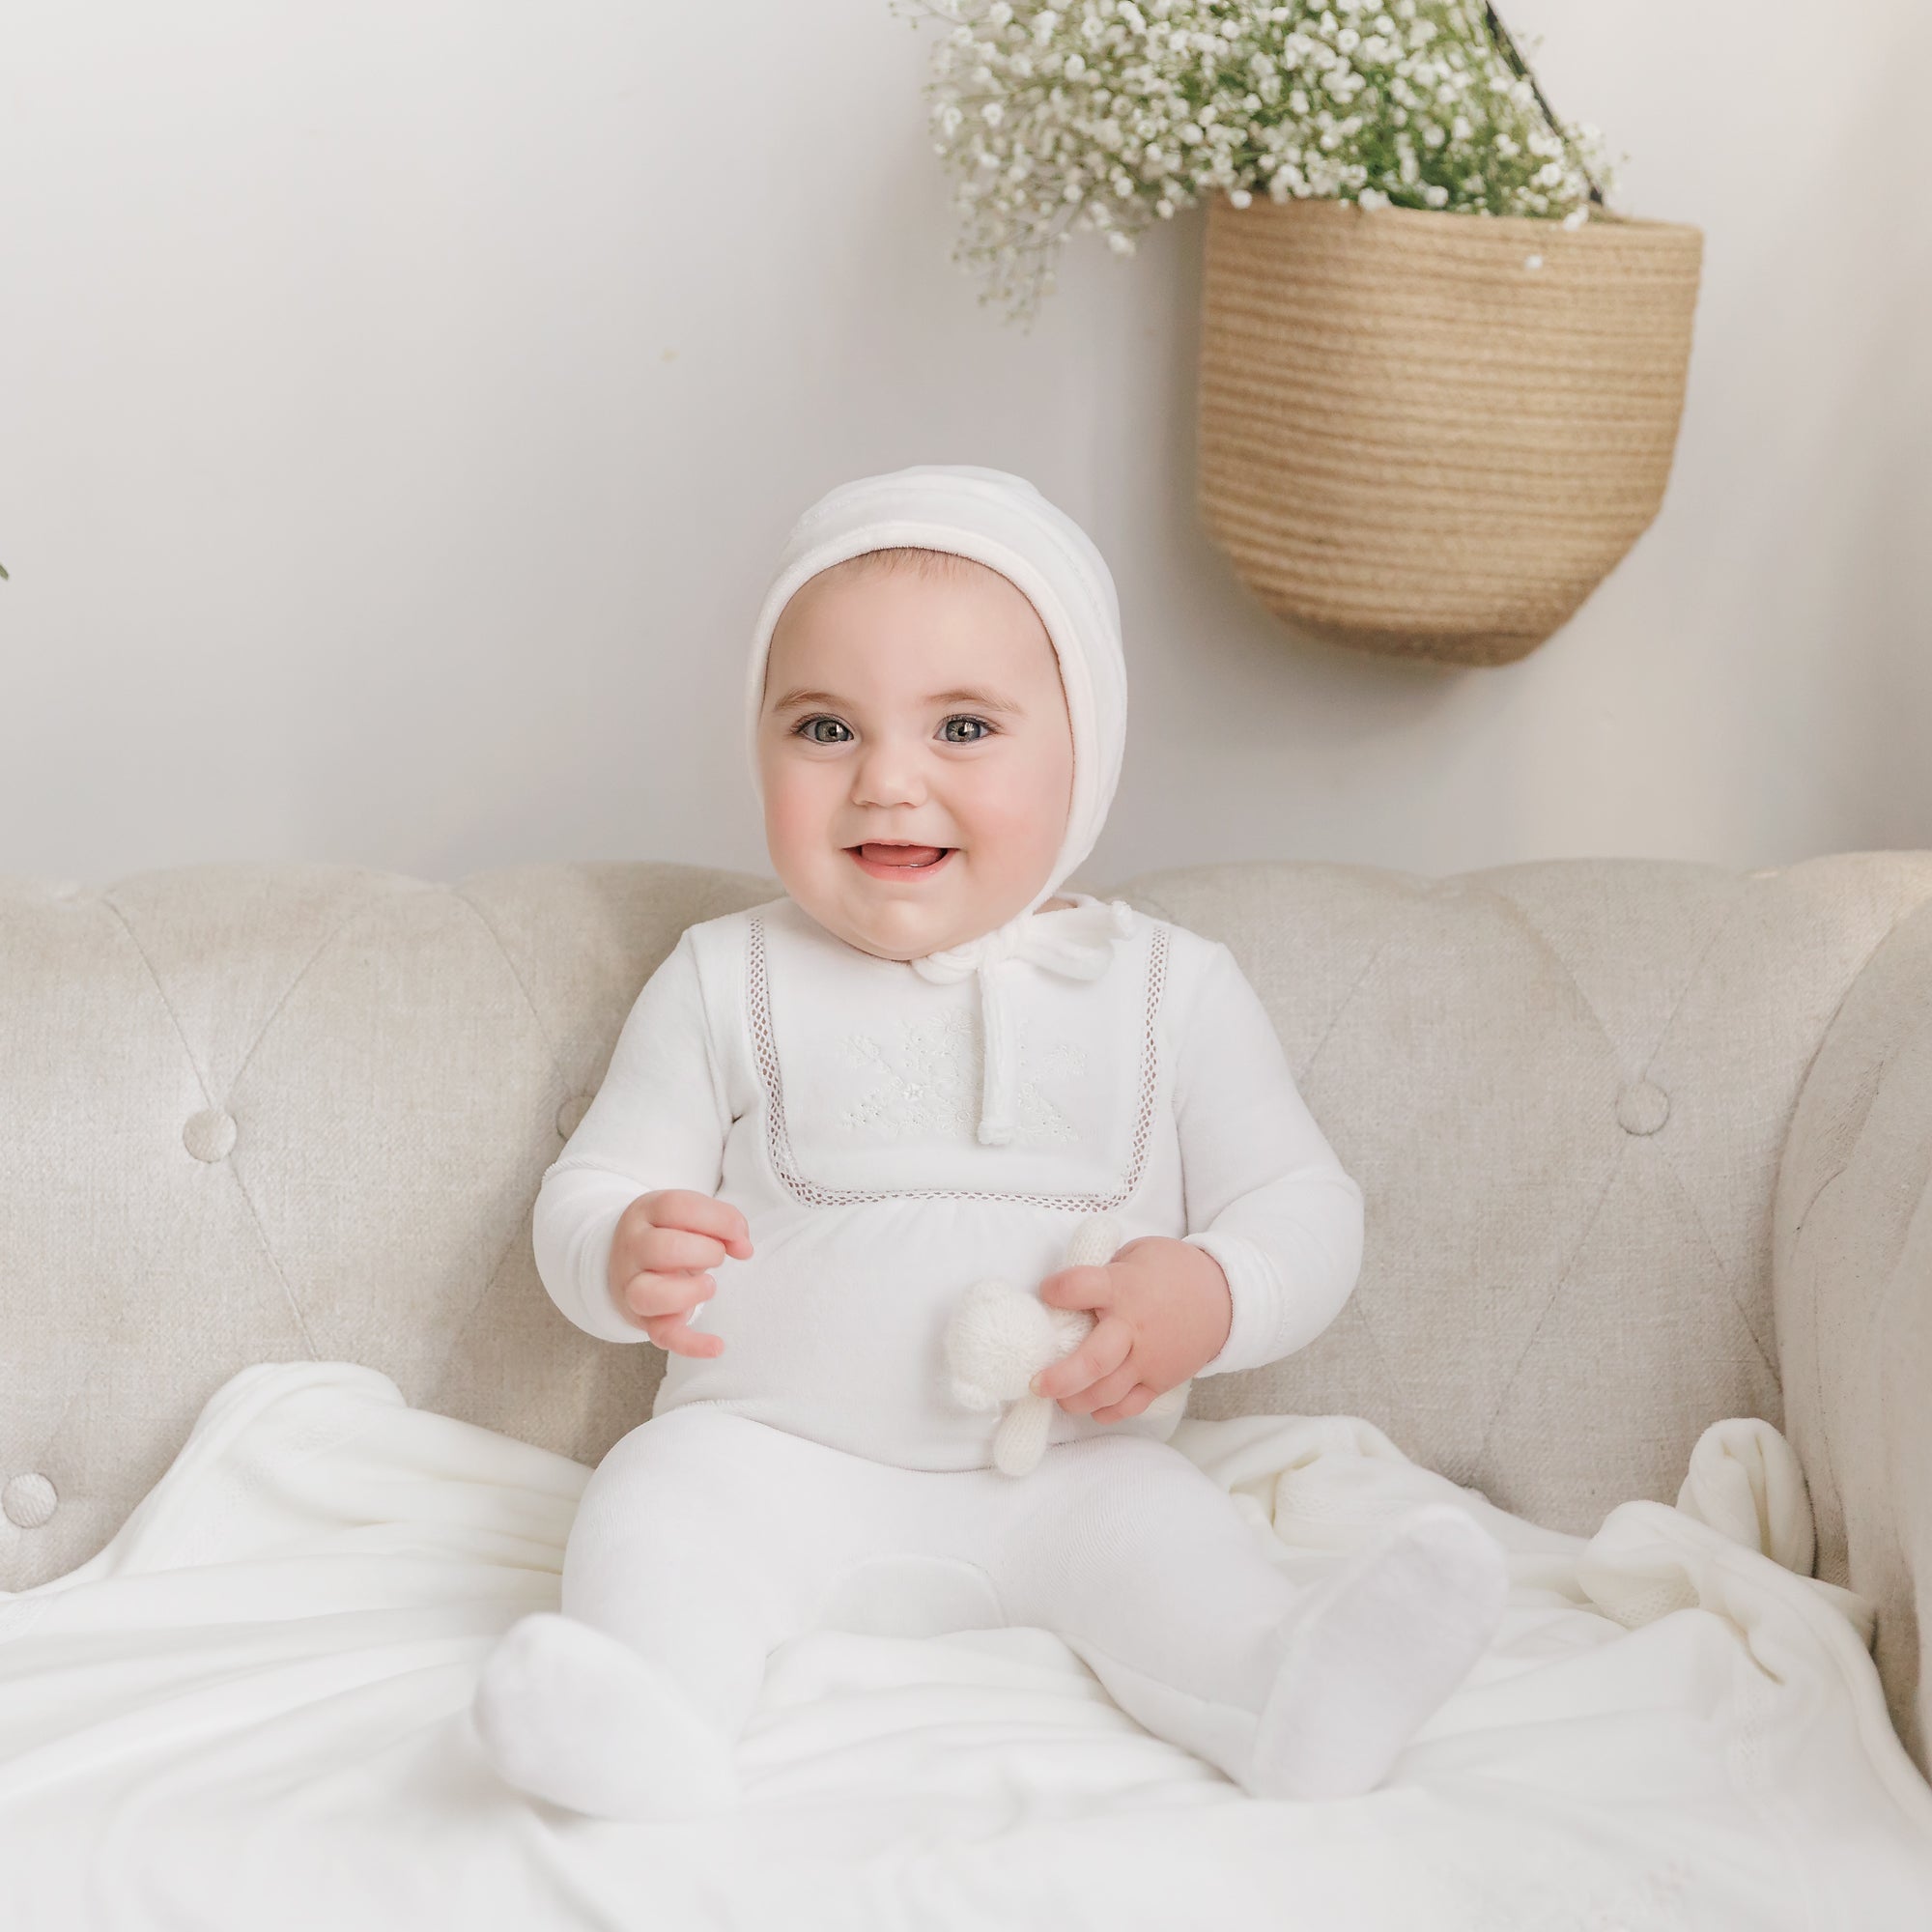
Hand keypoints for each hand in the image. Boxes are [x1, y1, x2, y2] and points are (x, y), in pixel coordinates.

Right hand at [607, 1189, 752, 1356]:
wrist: (626, 1261)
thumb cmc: (670, 1234)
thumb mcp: (689, 1216)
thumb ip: (722, 1223)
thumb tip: (745, 1248)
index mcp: (645, 1213)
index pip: (676, 1207)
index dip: (717, 1219)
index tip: (739, 1234)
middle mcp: (633, 1248)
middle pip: (662, 1249)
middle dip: (705, 1252)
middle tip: (718, 1256)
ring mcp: (632, 1286)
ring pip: (649, 1295)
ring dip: (689, 1292)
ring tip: (708, 1285)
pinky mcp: (643, 1319)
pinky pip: (661, 1336)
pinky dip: (692, 1344)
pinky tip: (718, 1345)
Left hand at [1030, 1236, 1232, 1421]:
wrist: (1225, 1297)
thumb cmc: (1171, 1271)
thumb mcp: (1135, 1256)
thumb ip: (1103, 1273)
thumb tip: (1066, 1293)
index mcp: (1123, 1288)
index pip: (1081, 1288)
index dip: (1057, 1290)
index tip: (1047, 1291)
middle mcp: (1134, 1328)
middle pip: (1094, 1361)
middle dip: (1060, 1377)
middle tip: (1036, 1383)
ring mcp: (1149, 1360)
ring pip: (1107, 1392)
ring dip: (1076, 1400)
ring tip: (1058, 1395)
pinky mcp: (1160, 1381)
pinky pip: (1130, 1406)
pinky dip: (1106, 1411)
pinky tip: (1090, 1406)